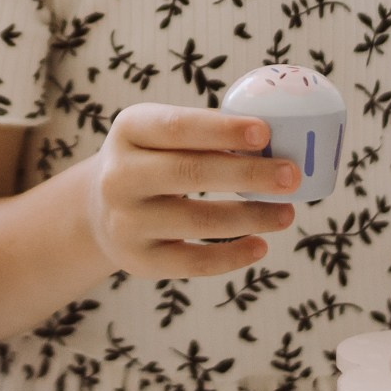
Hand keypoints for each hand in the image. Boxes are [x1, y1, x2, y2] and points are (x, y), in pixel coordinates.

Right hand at [84, 103, 300, 278]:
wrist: (99, 210)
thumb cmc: (152, 162)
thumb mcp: (160, 135)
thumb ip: (206, 135)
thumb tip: (276, 144)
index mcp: (129, 130)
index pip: (177, 128)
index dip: (222, 130)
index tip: (266, 133)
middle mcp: (120, 176)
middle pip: (189, 173)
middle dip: (247, 174)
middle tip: (291, 175)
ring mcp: (126, 221)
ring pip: (198, 220)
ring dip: (251, 216)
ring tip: (287, 213)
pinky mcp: (140, 260)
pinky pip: (194, 262)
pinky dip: (232, 255)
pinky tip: (261, 245)